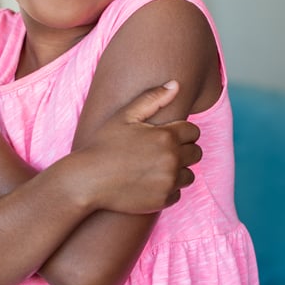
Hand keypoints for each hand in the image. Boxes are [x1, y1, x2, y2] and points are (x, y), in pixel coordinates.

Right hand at [76, 82, 201, 214]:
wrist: (87, 181)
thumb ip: (153, 98)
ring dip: (179, 171)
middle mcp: (172, 160)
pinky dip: (168, 190)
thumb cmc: (103, 145)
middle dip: (184, 150)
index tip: (169, 135)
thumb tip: (176, 84)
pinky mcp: (162, 200)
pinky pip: (177, 194)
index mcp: (166, 137)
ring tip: (156, 168)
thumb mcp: (125, 116)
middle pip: (196, 153)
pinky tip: (150, 183)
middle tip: (162, 151)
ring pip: (190, 175)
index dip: (183, 132)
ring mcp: (168, 182)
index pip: (194, 132)